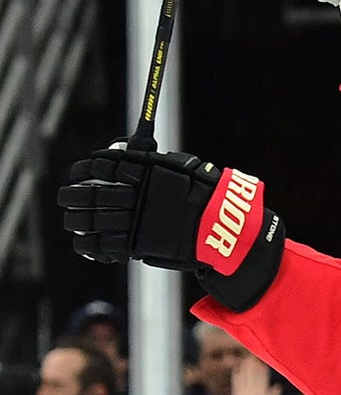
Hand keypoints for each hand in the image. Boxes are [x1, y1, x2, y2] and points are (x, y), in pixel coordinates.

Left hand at [57, 143, 285, 310]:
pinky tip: (83, 243)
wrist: (220, 226)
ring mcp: (133, 222)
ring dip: (76, 220)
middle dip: (72, 196)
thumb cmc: (204, 194)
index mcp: (143, 174)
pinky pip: (102, 246)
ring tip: (71, 220)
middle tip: (66, 197)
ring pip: (91, 221)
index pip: (102, 166)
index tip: (78, 172)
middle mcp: (134, 196)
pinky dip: (88, 246)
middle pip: (91, 195)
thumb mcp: (181, 167)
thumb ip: (151, 160)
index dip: (84, 169)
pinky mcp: (135, 245)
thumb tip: (123, 148)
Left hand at [230, 356, 281, 394]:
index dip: (262, 369)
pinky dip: (237, 375)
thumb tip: (278, 386)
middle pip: (253, 375)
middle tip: (253, 355)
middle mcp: (253, 391)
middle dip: (253, 365)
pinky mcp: (236, 394)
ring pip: (245, 376)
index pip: (263, 378)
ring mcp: (244, 392)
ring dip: (245, 367)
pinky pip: (236, 382)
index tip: (262, 362)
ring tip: (246, 359)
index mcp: (262, 393)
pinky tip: (237, 368)